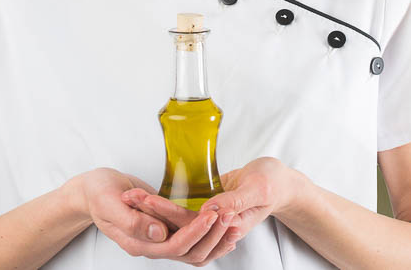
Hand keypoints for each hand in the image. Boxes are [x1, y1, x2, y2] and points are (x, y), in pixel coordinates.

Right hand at [77, 167, 225, 261]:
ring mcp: (158, 239)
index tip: (212, 215)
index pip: (174, 246)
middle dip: (212, 236)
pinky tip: (221, 225)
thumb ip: (132, 221)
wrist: (92, 189)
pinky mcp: (164, 228)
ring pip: (194, 250)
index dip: (195, 232)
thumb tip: (159, 233)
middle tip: (229, 216)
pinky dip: (208, 235)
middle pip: (189, 252)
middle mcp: (150, 245)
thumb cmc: (98, 192)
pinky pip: (190, 239)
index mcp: (137, 242)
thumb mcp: (109, 203)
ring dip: (215, 238)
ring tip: (233, 223)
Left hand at [121, 157, 294, 265]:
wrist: (281, 182)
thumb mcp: (257, 189)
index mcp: (227, 226)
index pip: (188, 225)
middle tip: (129, 195)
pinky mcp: (206, 210)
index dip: (163, 214)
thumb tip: (210, 210)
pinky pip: (182, 213)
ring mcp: (210, 221)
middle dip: (151, 212)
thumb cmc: (273, 183)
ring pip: (176, 220)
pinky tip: (147, 199)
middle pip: (176, 225)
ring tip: (132, 196)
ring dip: (154, 210)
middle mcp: (215, 229)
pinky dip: (165, 207)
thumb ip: (235, 200)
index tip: (144, 200)